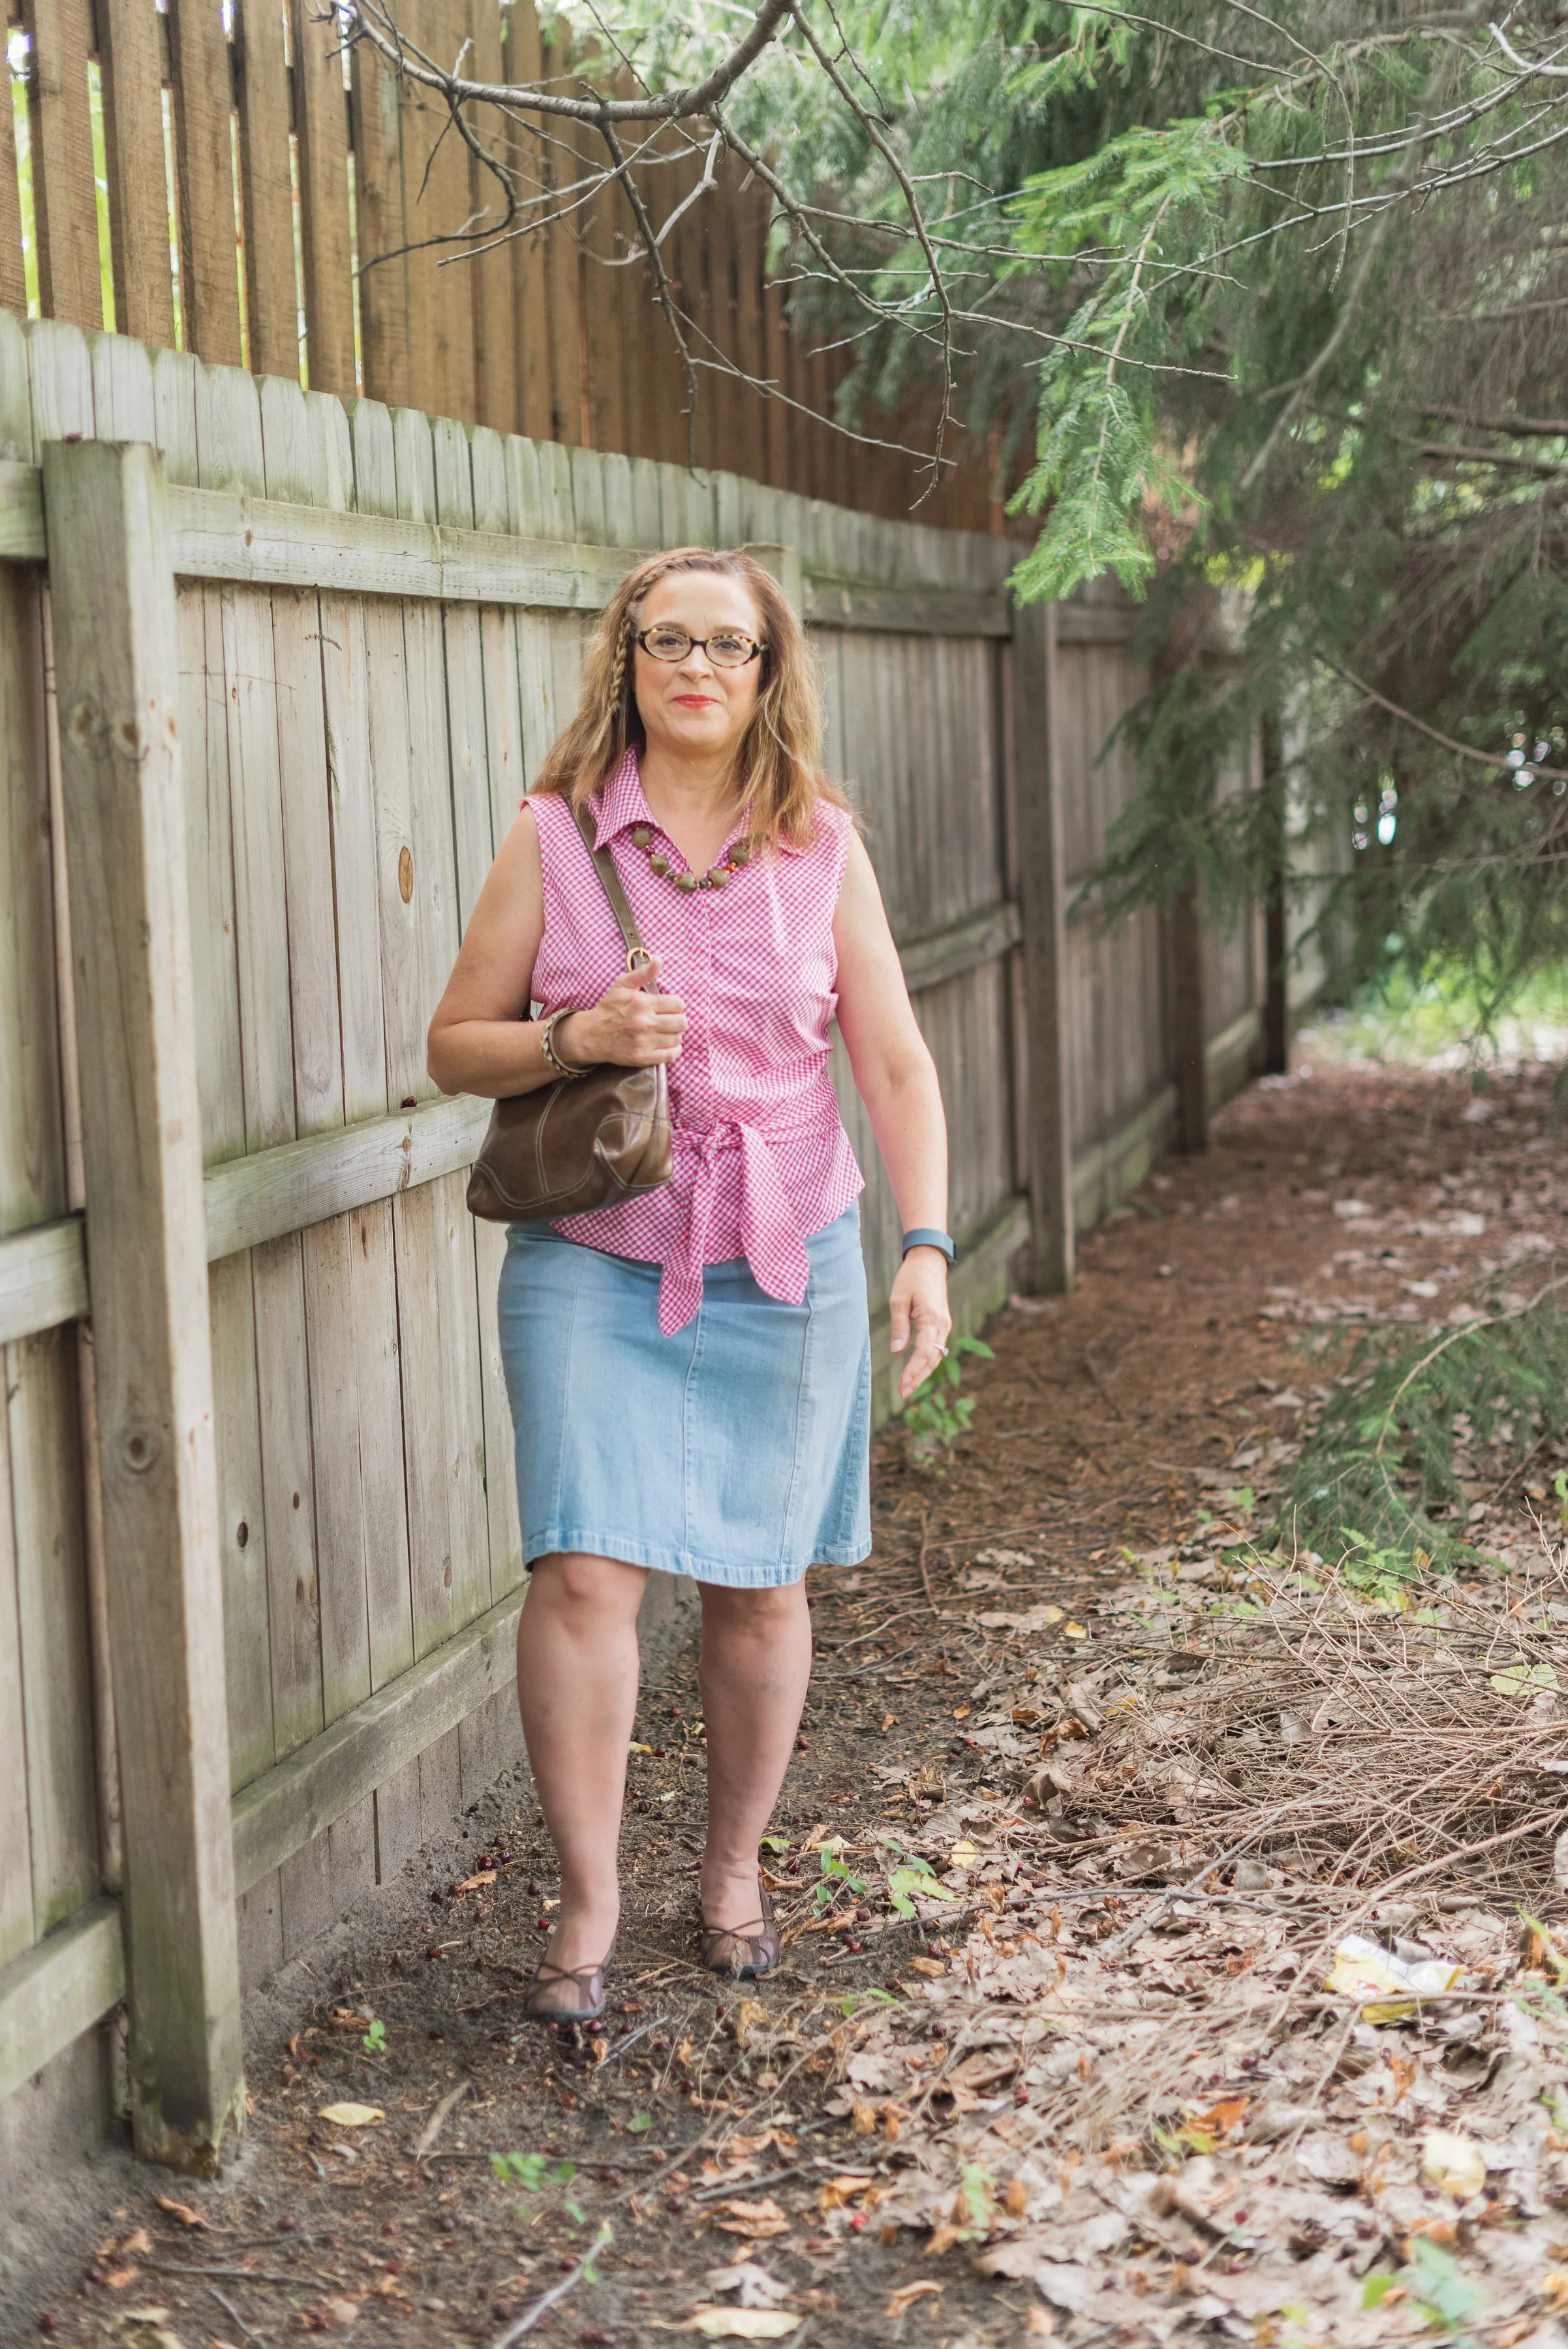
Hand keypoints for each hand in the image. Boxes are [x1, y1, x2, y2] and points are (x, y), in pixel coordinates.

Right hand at [560, 954, 686, 1067]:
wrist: (591, 1035)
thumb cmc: (608, 1009)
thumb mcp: (622, 985)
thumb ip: (643, 973)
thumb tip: (659, 960)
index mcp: (642, 1003)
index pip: (678, 1004)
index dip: (675, 1004)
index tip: (668, 1006)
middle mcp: (645, 1023)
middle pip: (681, 1022)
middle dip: (677, 1019)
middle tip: (668, 1019)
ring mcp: (644, 1042)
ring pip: (677, 1038)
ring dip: (674, 1034)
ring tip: (665, 1031)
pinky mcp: (642, 1057)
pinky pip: (671, 1055)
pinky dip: (674, 1049)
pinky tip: (667, 1043)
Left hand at [889, 1247, 951, 1401]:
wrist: (929, 1261)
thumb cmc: (911, 1278)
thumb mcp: (899, 1300)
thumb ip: (899, 1326)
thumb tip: (897, 1351)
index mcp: (932, 1319)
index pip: (923, 1353)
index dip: (913, 1371)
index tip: (902, 1385)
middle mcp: (942, 1325)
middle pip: (932, 1359)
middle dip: (918, 1378)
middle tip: (903, 1393)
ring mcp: (944, 1325)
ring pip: (936, 1355)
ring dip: (923, 1372)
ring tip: (908, 1386)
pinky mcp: (942, 1323)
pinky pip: (937, 1347)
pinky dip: (928, 1361)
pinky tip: (917, 1370)